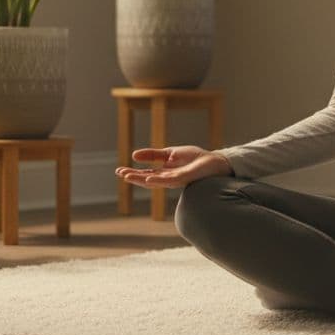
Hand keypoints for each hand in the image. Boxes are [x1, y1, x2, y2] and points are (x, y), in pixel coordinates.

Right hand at [114, 145, 232, 188]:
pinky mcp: (185, 177)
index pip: (146, 174)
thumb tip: (134, 154)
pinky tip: (148, 179)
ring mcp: (176, 179)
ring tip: (128, 177)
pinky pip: (170, 179)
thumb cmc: (195, 159)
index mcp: (165, 172)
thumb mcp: (171, 153)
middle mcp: (169, 178)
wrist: (215, 162)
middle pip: (147, 179)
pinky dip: (158, 179)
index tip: (119, 171)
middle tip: (119, 174)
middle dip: (133, 177)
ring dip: (141, 179)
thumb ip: (154, 155)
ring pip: (156, 181)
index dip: (133, 173)